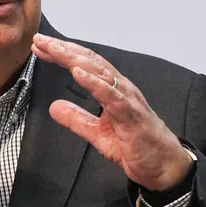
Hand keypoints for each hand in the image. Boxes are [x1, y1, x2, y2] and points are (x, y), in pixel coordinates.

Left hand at [31, 34, 192, 191]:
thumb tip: (54, 108)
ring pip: (100, 72)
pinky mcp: (132, 115)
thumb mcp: (97, 133)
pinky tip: (78, 73)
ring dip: (75, 59)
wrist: (164, 166)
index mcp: (112, 91)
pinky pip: (111, 96)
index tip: (40, 47)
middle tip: (40, 40)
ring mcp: (127, 100)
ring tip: (55, 50)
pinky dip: (94, 83)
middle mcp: (120, 89)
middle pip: (89, 62)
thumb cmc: (137, 146)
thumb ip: (77, 119)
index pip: (84, 65)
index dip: (62, 54)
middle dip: (63, 50)